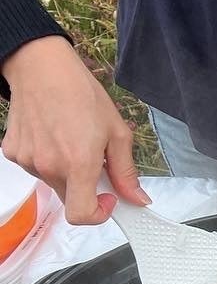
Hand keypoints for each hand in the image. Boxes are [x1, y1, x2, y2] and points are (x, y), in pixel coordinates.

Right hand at [1, 36, 147, 223]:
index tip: (108, 199)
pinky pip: (35, 167)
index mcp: (78, 164)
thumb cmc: (81, 94)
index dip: (98, 214)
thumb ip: (126, 172)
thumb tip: (138, 198)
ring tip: (72, 139)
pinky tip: (53, 134)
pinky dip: (48, 159)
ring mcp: (27, 160)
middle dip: (86, 187)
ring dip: (66, 171)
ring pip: (53, 182)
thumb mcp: (117, 133)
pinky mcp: (12, 152)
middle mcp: (48, 166)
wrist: (41, 68)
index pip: (81, 215)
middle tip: (95, 160)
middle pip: (70, 198)